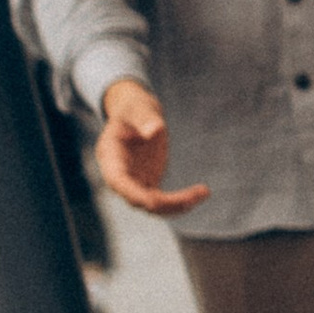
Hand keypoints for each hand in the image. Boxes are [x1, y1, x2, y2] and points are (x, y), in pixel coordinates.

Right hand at [95, 80, 208, 218]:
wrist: (136, 115)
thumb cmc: (134, 109)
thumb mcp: (138, 108)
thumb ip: (144, 118)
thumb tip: (156, 130)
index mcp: (110, 156)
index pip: (118, 181)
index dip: (133, 194)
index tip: (153, 202)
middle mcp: (120, 175)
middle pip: (137, 199)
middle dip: (163, 203)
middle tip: (191, 200)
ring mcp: (134, 182)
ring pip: (152, 205)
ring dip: (177, 204)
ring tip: (203, 193)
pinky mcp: (148, 184)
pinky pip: (163, 200)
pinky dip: (182, 200)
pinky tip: (201, 192)